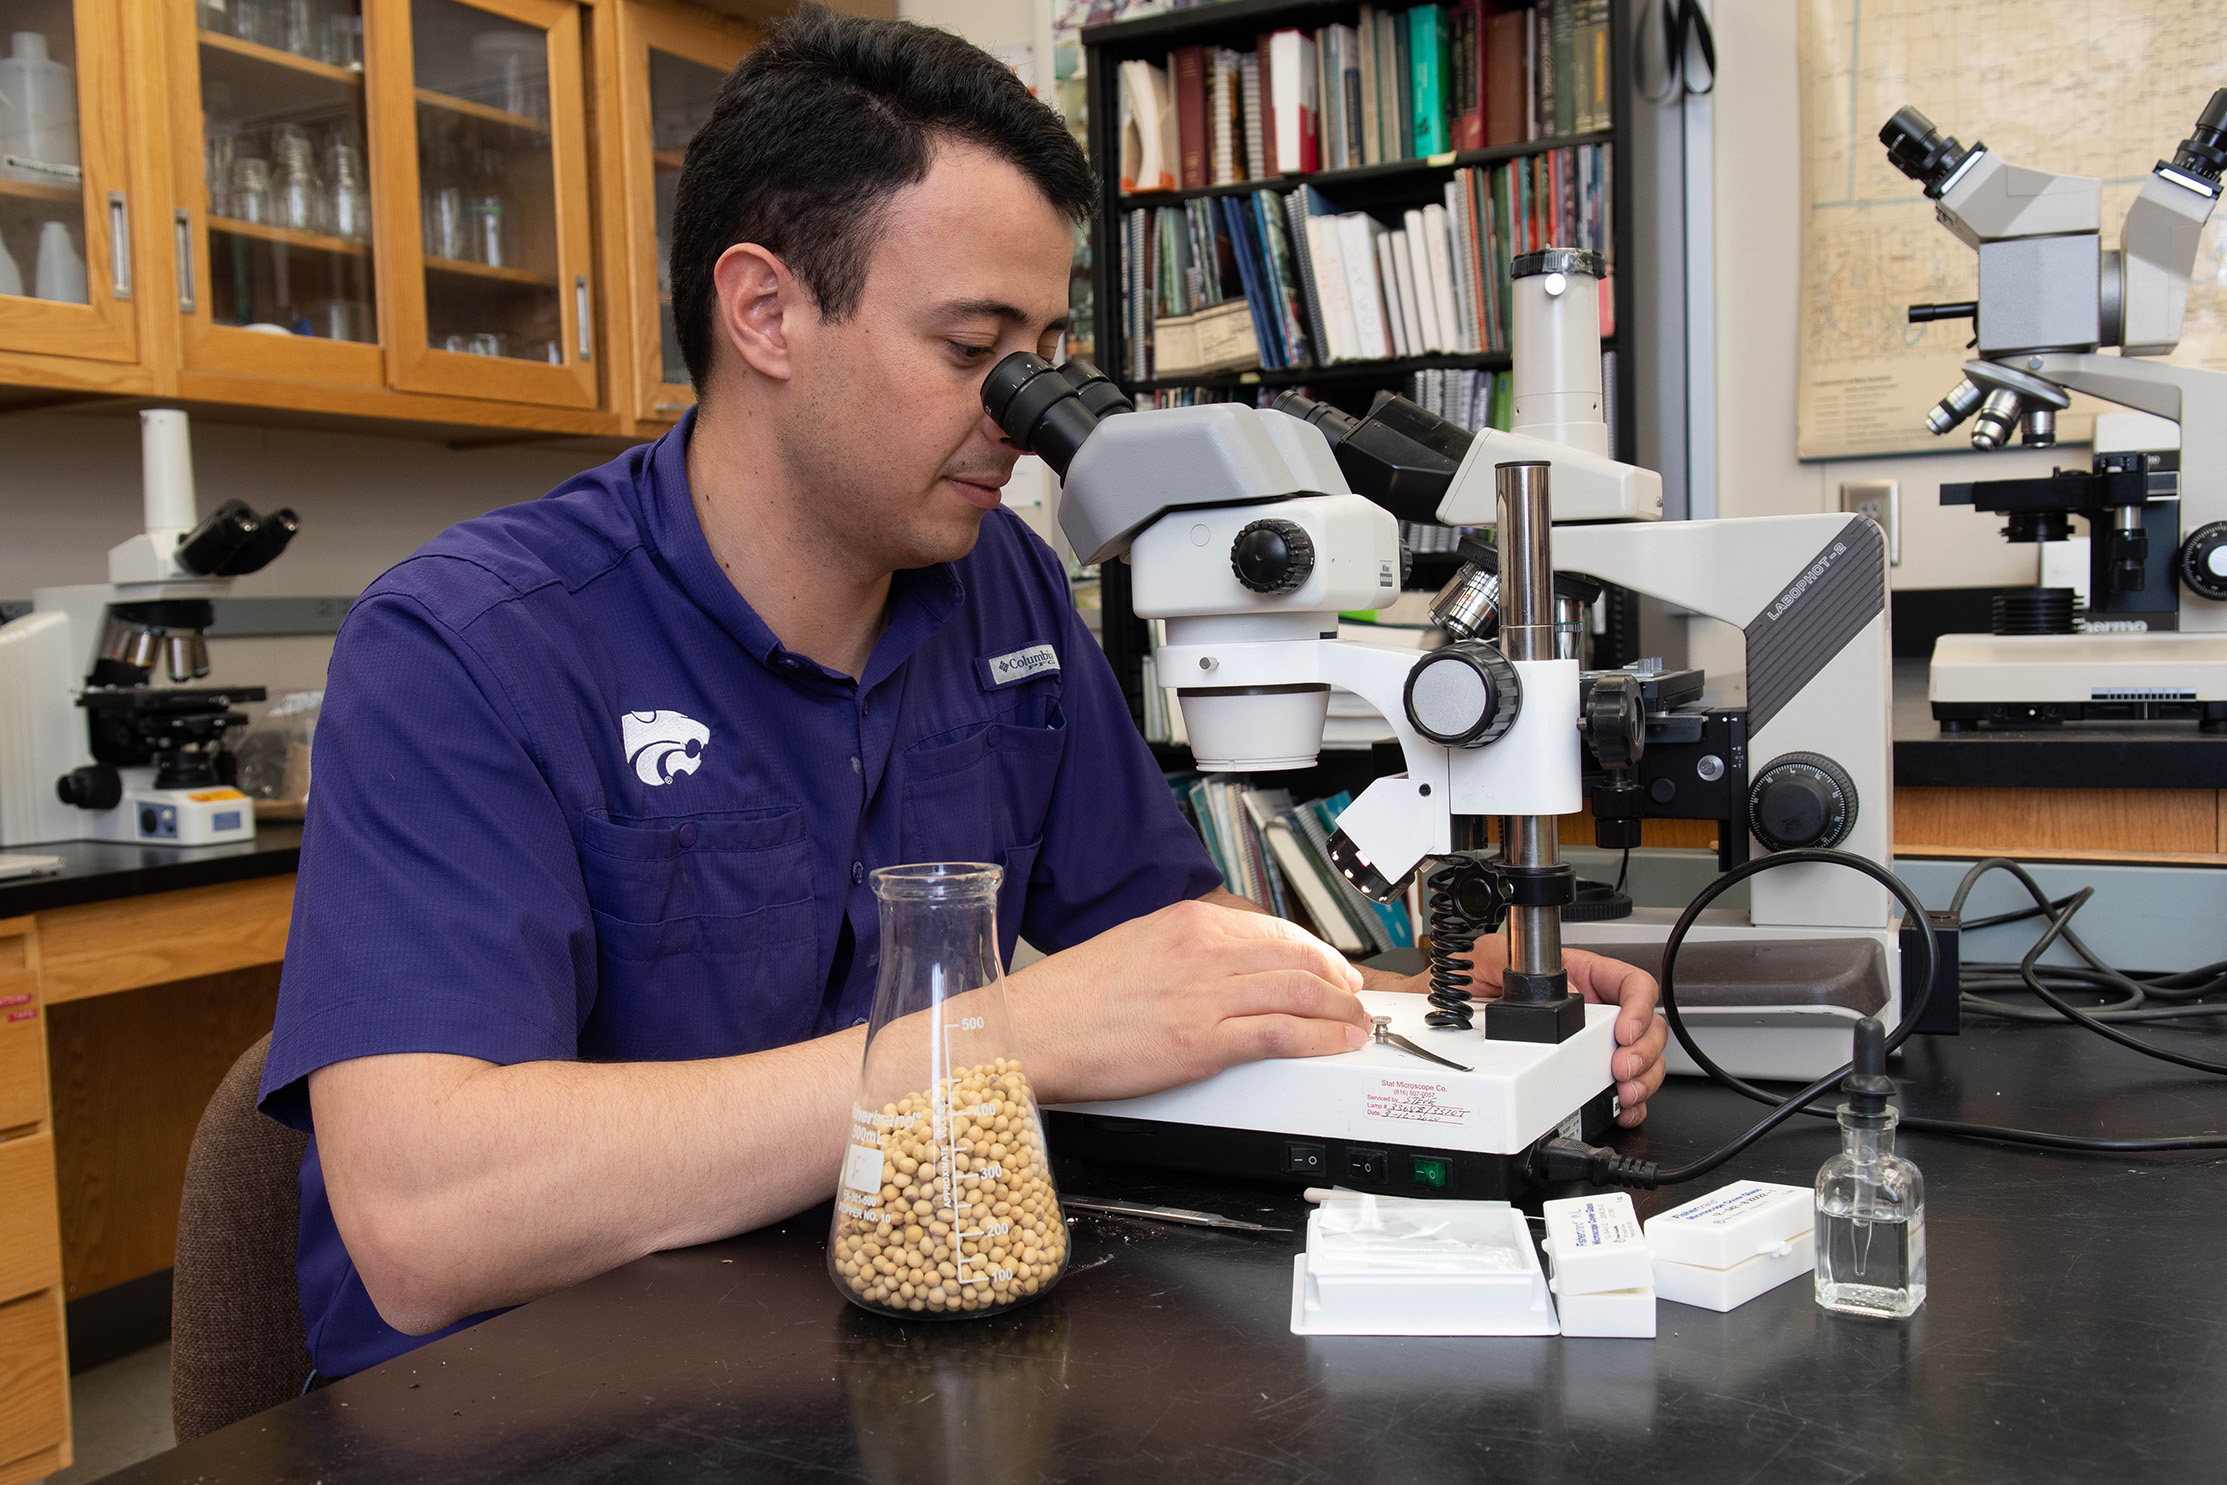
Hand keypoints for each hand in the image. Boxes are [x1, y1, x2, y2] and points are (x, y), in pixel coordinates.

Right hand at [1010, 898, 1371, 1103]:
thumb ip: (1188, 947)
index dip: (1317, 952)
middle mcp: (1204, 951)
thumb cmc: (1075, 996)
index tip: (1332, 967)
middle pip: (1298, 959)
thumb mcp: (1138, 943)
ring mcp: (1206, 996)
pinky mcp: (1203, 1043)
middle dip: (1339, 981)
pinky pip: (1282, 1035)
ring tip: (1356, 1025)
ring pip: (1301, 994)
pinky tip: (1336, 1045)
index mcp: (1188, 921)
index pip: (1275, 931)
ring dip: (1341, 1012)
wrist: (1036, 1030)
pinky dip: (1321, 1040)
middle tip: (1354, 997)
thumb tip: (1231, 962)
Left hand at [1362, 938, 1667, 1126]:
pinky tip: (1620, 1108)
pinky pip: (1620, 1091)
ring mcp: (1588, 1045)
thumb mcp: (1485, 958)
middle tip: (1620, 1070)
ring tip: (1622, 1092)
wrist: (1439, 1017)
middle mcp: (1590, 1011)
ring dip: (1640, 1081)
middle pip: (1645, 1028)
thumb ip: (1513, 959)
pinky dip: (1628, 1104)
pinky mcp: (1580, 1076)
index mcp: (1579, 976)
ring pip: (1639, 1062)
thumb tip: (1544, 978)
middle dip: (1643, 1053)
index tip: (1625, 1031)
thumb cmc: (1466, 983)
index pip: (1631, 984)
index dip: (1640, 1007)